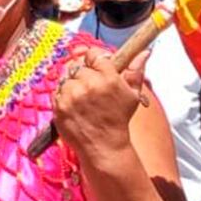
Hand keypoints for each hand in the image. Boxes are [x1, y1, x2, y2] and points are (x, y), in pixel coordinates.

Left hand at [52, 48, 149, 162]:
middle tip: (92, 88)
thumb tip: (144, 52)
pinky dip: (63, 97)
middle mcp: (89, 84)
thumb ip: (136, 71)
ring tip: (83, 100)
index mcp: (108, 78)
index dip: (94, 60)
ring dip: (73, 86)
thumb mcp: (132, 95)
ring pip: (66, 78)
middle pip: (78, 66)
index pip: (93, 54)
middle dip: (84, 74)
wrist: (104, 147)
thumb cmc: (119, 120)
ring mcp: (72, 96)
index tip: (97, 67)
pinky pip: (57, 92)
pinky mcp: (59, 107)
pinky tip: (75, 107)